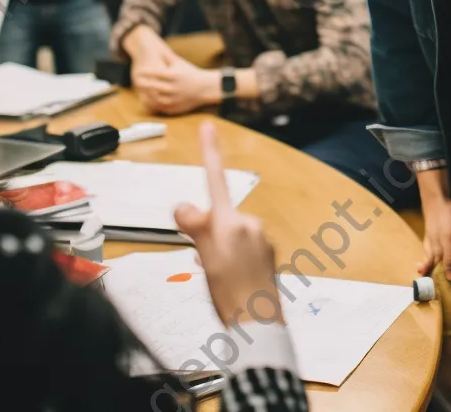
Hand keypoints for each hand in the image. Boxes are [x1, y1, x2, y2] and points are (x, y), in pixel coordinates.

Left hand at [133, 56, 217, 114]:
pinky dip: (152, 103)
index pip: (154, 73)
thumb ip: (167, 58)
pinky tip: (150, 99)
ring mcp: (172, 99)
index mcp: (173, 75)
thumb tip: (156, 48)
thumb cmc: (191, 73)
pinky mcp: (173, 108)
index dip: (145, 72)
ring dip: (146, 94)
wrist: (205, 88)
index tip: (139, 70)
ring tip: (142, 90)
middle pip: (151, 86)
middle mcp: (171, 88)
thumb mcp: (180, 63)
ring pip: (153, 98)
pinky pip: (159, 107)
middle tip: (137, 81)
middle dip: (142, 83)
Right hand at [174, 121, 280, 325]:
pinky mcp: (267, 256)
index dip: (210, 151)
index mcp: (232, 220)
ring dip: (220, 251)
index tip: (208, 126)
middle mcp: (249, 224)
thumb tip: (183, 205)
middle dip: (208, 235)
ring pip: (229, 236)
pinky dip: (232, 261)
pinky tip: (231, 282)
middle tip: (207, 266)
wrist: (259, 325)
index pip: (215, 179)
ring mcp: (260, 240)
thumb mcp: (205, 256)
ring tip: (220, 279)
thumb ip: (196, 226)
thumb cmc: (232, 293)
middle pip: (218, 217)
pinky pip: (242, 251)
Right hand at [417, 194, 450, 282]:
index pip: (431, 268)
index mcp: (433, 250)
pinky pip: (434, 243)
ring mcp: (432, 235)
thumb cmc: (443, 218)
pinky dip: (434, 249)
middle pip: (429, 261)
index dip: (431, 277)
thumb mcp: (449, 239)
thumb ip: (450, 257)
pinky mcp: (436, 228)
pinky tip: (437, 246)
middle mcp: (431, 244)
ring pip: (430, 252)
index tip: (428, 290)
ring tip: (427, 267)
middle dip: (427, 271)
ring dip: (430, 261)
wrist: (437, 197)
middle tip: (424, 280)